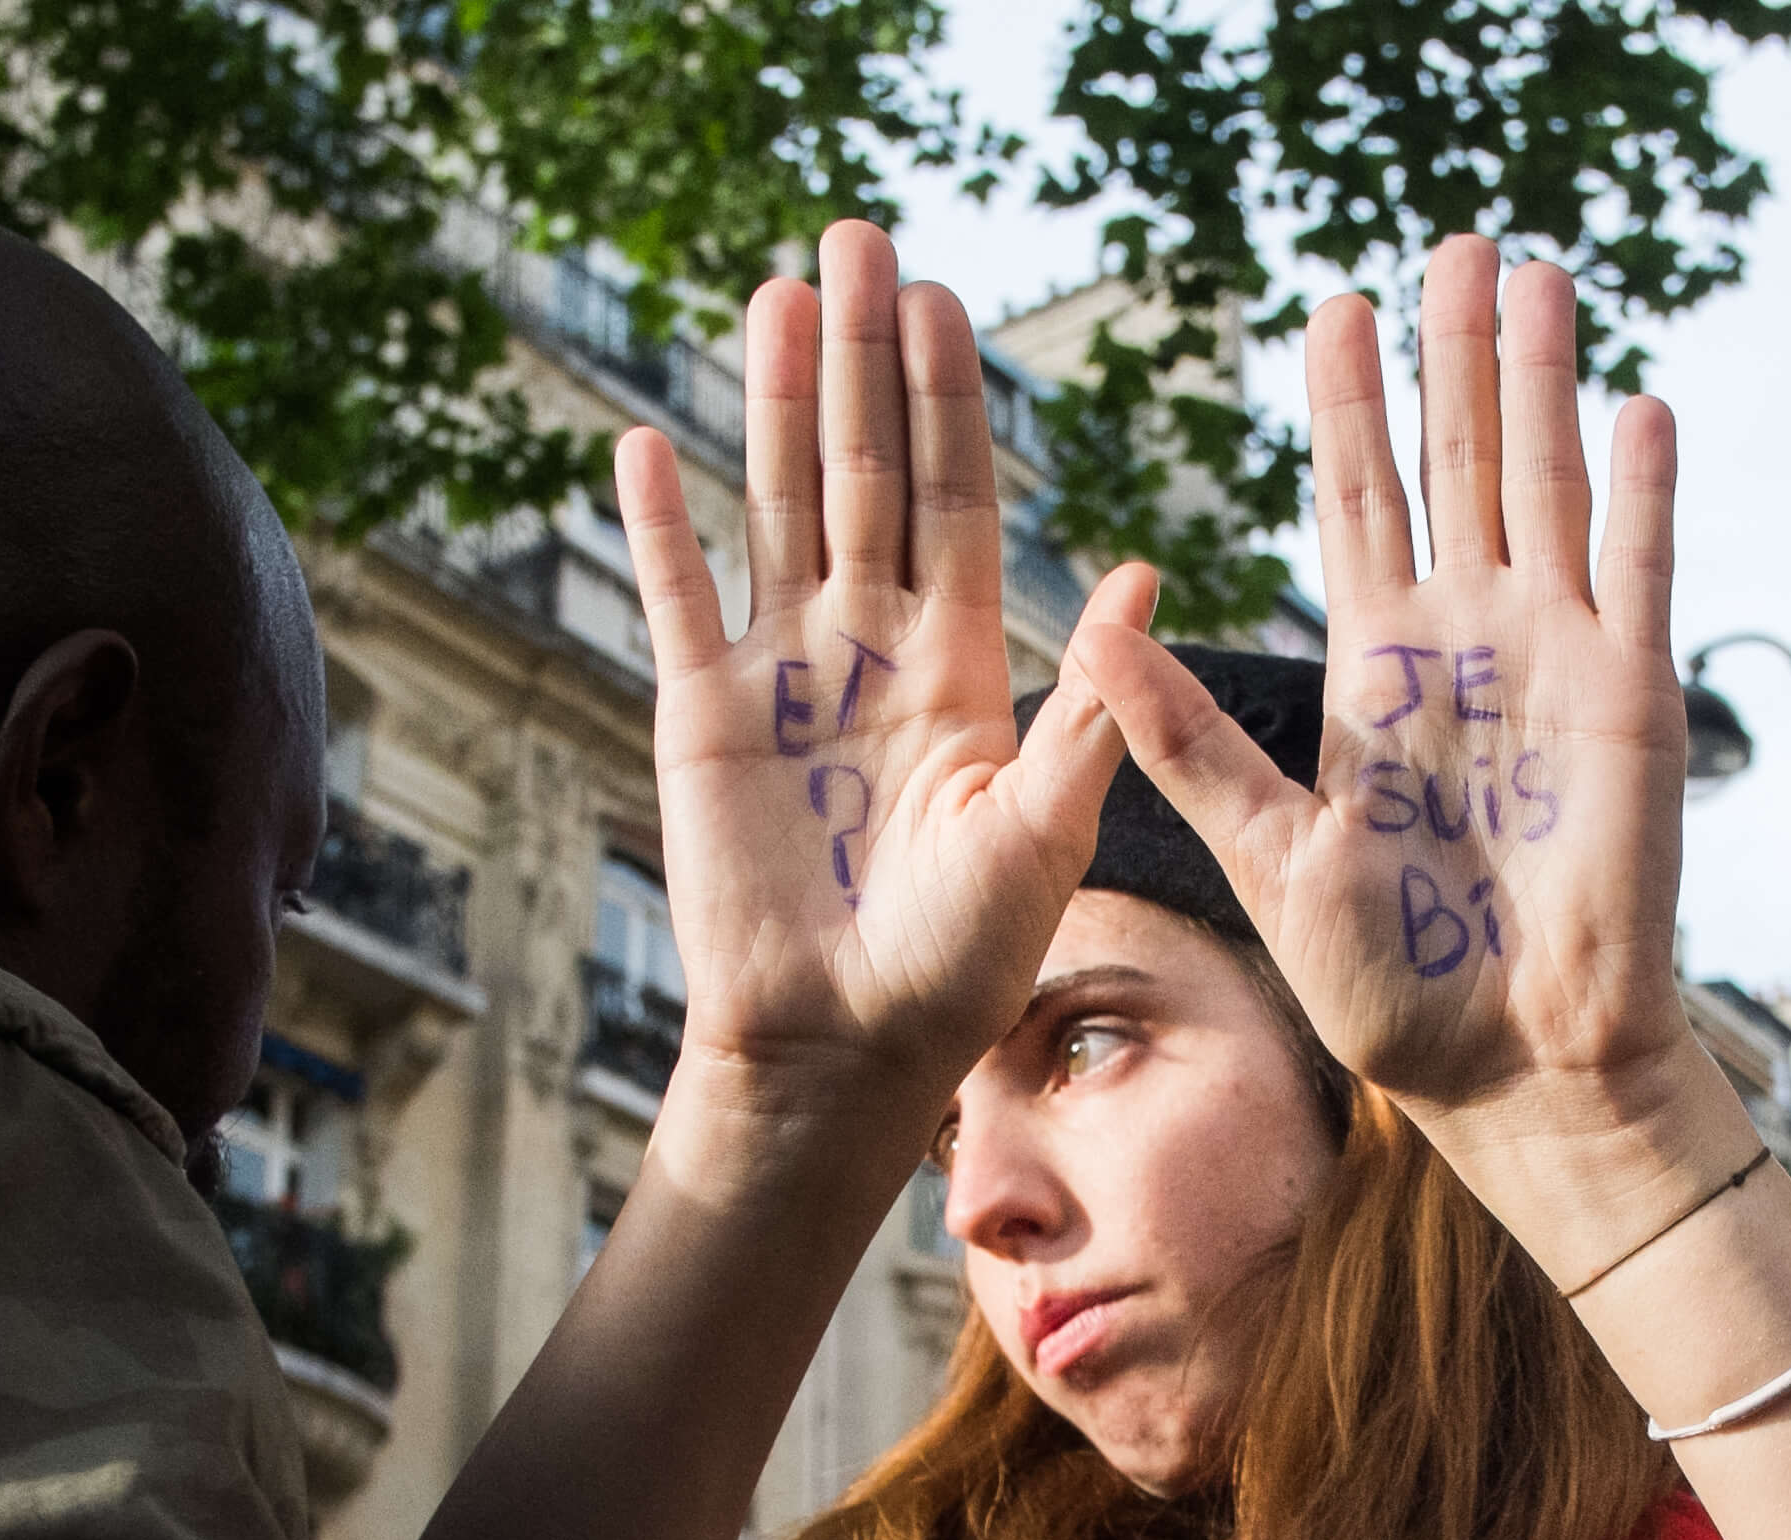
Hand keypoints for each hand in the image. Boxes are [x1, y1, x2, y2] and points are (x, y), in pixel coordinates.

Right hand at [613, 222, 1148, 1130]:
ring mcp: (783, 676)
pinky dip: (658, 525)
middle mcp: (872, 650)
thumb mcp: (1045, 827)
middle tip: (854, 237)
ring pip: (778, 506)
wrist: (843, 1050)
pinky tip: (645, 438)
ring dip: (775, 401)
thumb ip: (1087, 703)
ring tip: (773, 292)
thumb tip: (1145, 574)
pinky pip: (678, 597)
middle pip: (865, 471)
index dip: (945, 399)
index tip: (939, 299)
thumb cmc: (959, 964)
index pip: (954, 499)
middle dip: (862, 357)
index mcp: (963, 665)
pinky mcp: (701, 716)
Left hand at [1079, 240, 1710, 1219]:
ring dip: (1540, 382)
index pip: (1358, 500)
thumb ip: (1186, 741)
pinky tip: (1635, 401)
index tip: (1332, 306)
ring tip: (1531, 272)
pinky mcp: (1630, 703)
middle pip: (1460, 463)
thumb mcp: (1265, 853)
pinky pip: (1639, 572)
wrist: (1509, 1068)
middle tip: (1449, 241)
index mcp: (1377, 670)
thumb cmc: (1386, 985)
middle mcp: (1468, 643)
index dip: (1349, 405)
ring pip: (1548, 486)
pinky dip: (1641, 491)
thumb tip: (1089, 637)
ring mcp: (1555, 662)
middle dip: (1453, 355)